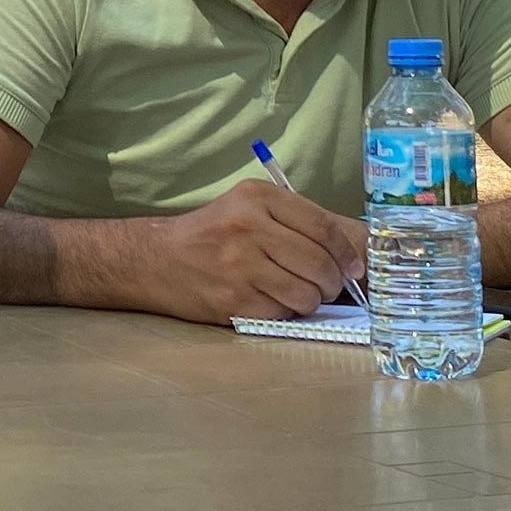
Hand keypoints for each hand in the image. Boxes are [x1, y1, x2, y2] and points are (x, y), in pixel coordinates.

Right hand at [139, 182, 367, 325]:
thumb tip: (350, 250)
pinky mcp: (232, 299)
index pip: (322, 227)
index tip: (354, 267)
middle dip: (332, 281)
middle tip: (329, 286)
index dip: (346, 253)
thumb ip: (295, 220)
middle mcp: (248, 227)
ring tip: (300, 295)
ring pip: (305, 293)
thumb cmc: (211, 234)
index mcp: (257, 197)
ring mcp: (239, 265)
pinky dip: (286, 312)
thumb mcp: (248, 208)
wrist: (156, 260)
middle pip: (318, 262)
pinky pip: (281, 312)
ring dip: (312, 300)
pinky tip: (273, 302)